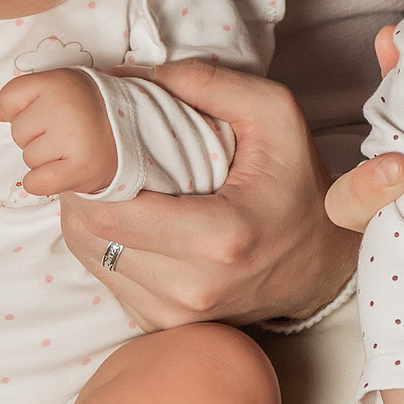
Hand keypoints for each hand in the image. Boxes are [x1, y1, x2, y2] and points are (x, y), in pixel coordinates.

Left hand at [0, 68, 114, 196]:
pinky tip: (62, 171)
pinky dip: (43, 182)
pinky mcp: (79, 169)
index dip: (22, 108)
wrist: (136, 134)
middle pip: (17, 132)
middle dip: (36, 136)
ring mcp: (72, 139)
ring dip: (45, 159)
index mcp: (57, 82)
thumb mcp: (61, 87)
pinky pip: (35, 183)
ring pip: (28, 158)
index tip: (48, 111)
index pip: (9, 98)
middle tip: (66, 132)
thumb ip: (25, 95)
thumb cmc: (91, 110)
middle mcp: (64, 107)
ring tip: (71, 149)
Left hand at [54, 60, 353, 328]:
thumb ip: (206, 83)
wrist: (321, 266)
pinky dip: (107, 245)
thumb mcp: (274, 114)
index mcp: (220, 238)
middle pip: (90, 235)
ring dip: (90, 217)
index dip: (87, 172)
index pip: (109, 210)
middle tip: (95, 157)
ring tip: (114, 185)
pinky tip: (130, 219)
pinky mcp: (164, 326)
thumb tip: (125, 77)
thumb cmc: (299, 185)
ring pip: (90, 258)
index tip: (93, 141)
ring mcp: (176, 315)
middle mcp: (193, 287)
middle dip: (82, 190)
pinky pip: (108, 278)